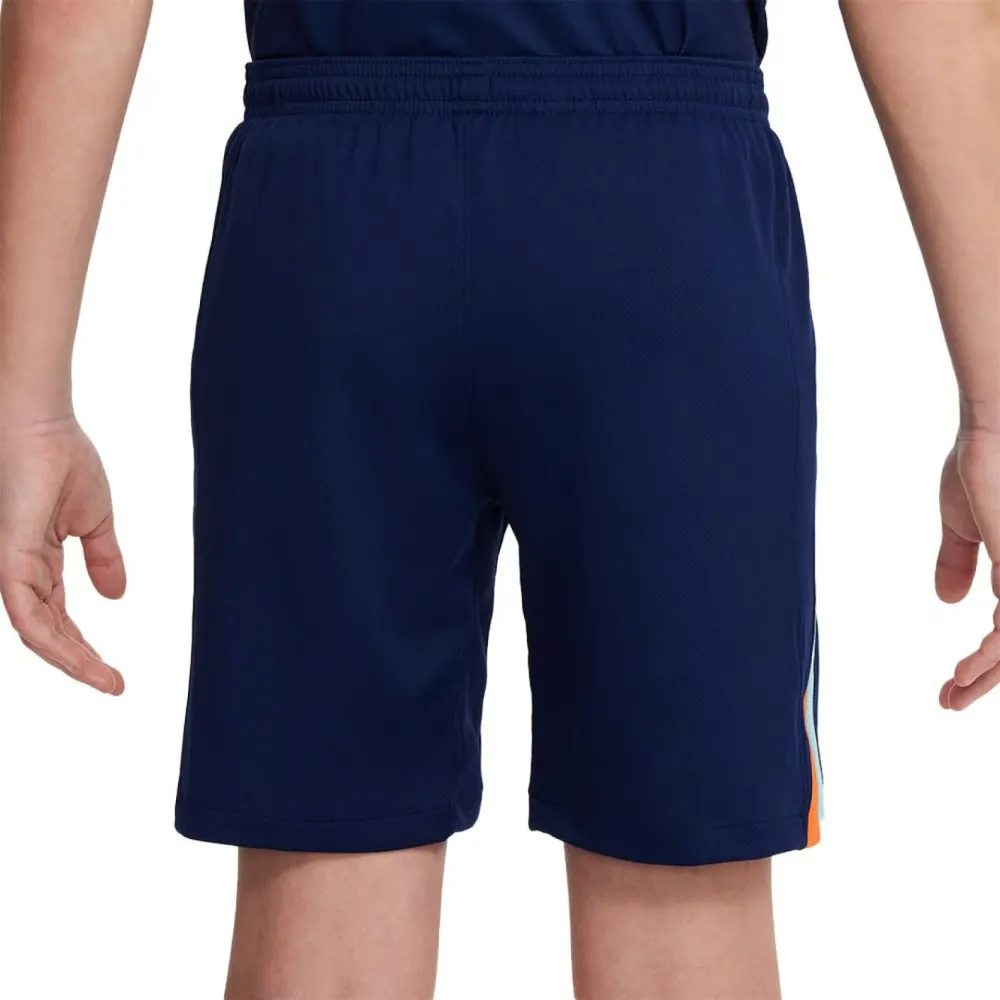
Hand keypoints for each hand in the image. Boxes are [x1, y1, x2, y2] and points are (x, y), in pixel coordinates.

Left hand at [0, 416, 124, 694]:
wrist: (41, 424)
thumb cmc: (62, 458)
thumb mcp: (95, 520)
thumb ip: (103, 558)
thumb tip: (116, 595)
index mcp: (37, 561)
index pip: (58, 617)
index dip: (84, 647)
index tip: (116, 675)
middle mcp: (19, 571)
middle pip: (48, 632)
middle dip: (81, 662)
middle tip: (114, 685)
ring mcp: (11, 569)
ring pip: (37, 633)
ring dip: (72, 661)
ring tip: (105, 681)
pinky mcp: (9, 562)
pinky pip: (29, 617)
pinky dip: (56, 643)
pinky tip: (82, 660)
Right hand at [936, 428, 999, 709]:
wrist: (995, 427)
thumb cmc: (984, 462)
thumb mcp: (964, 523)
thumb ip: (959, 562)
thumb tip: (949, 601)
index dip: (985, 662)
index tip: (952, 681)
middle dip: (985, 680)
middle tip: (951, 700)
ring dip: (985, 675)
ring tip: (954, 692)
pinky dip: (989, 656)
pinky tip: (966, 669)